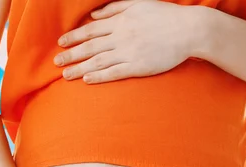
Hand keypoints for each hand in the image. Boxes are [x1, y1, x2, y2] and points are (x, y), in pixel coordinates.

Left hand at [53, 0, 196, 83]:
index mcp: (120, 21)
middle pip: (90, 47)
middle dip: (71, 55)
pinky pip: (115, 73)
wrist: (189, 30)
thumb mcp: (138, 3)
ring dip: (80, 68)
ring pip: (98, 62)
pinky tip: (87, 80)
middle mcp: (121, 37)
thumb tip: (94, 15)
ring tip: (65, 75)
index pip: (91, 30)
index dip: (74, 37)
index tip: (61, 43)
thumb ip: (114, 8)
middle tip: (56, 62)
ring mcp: (129, 53)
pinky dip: (100, 76)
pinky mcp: (139, 67)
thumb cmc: (165, 15)